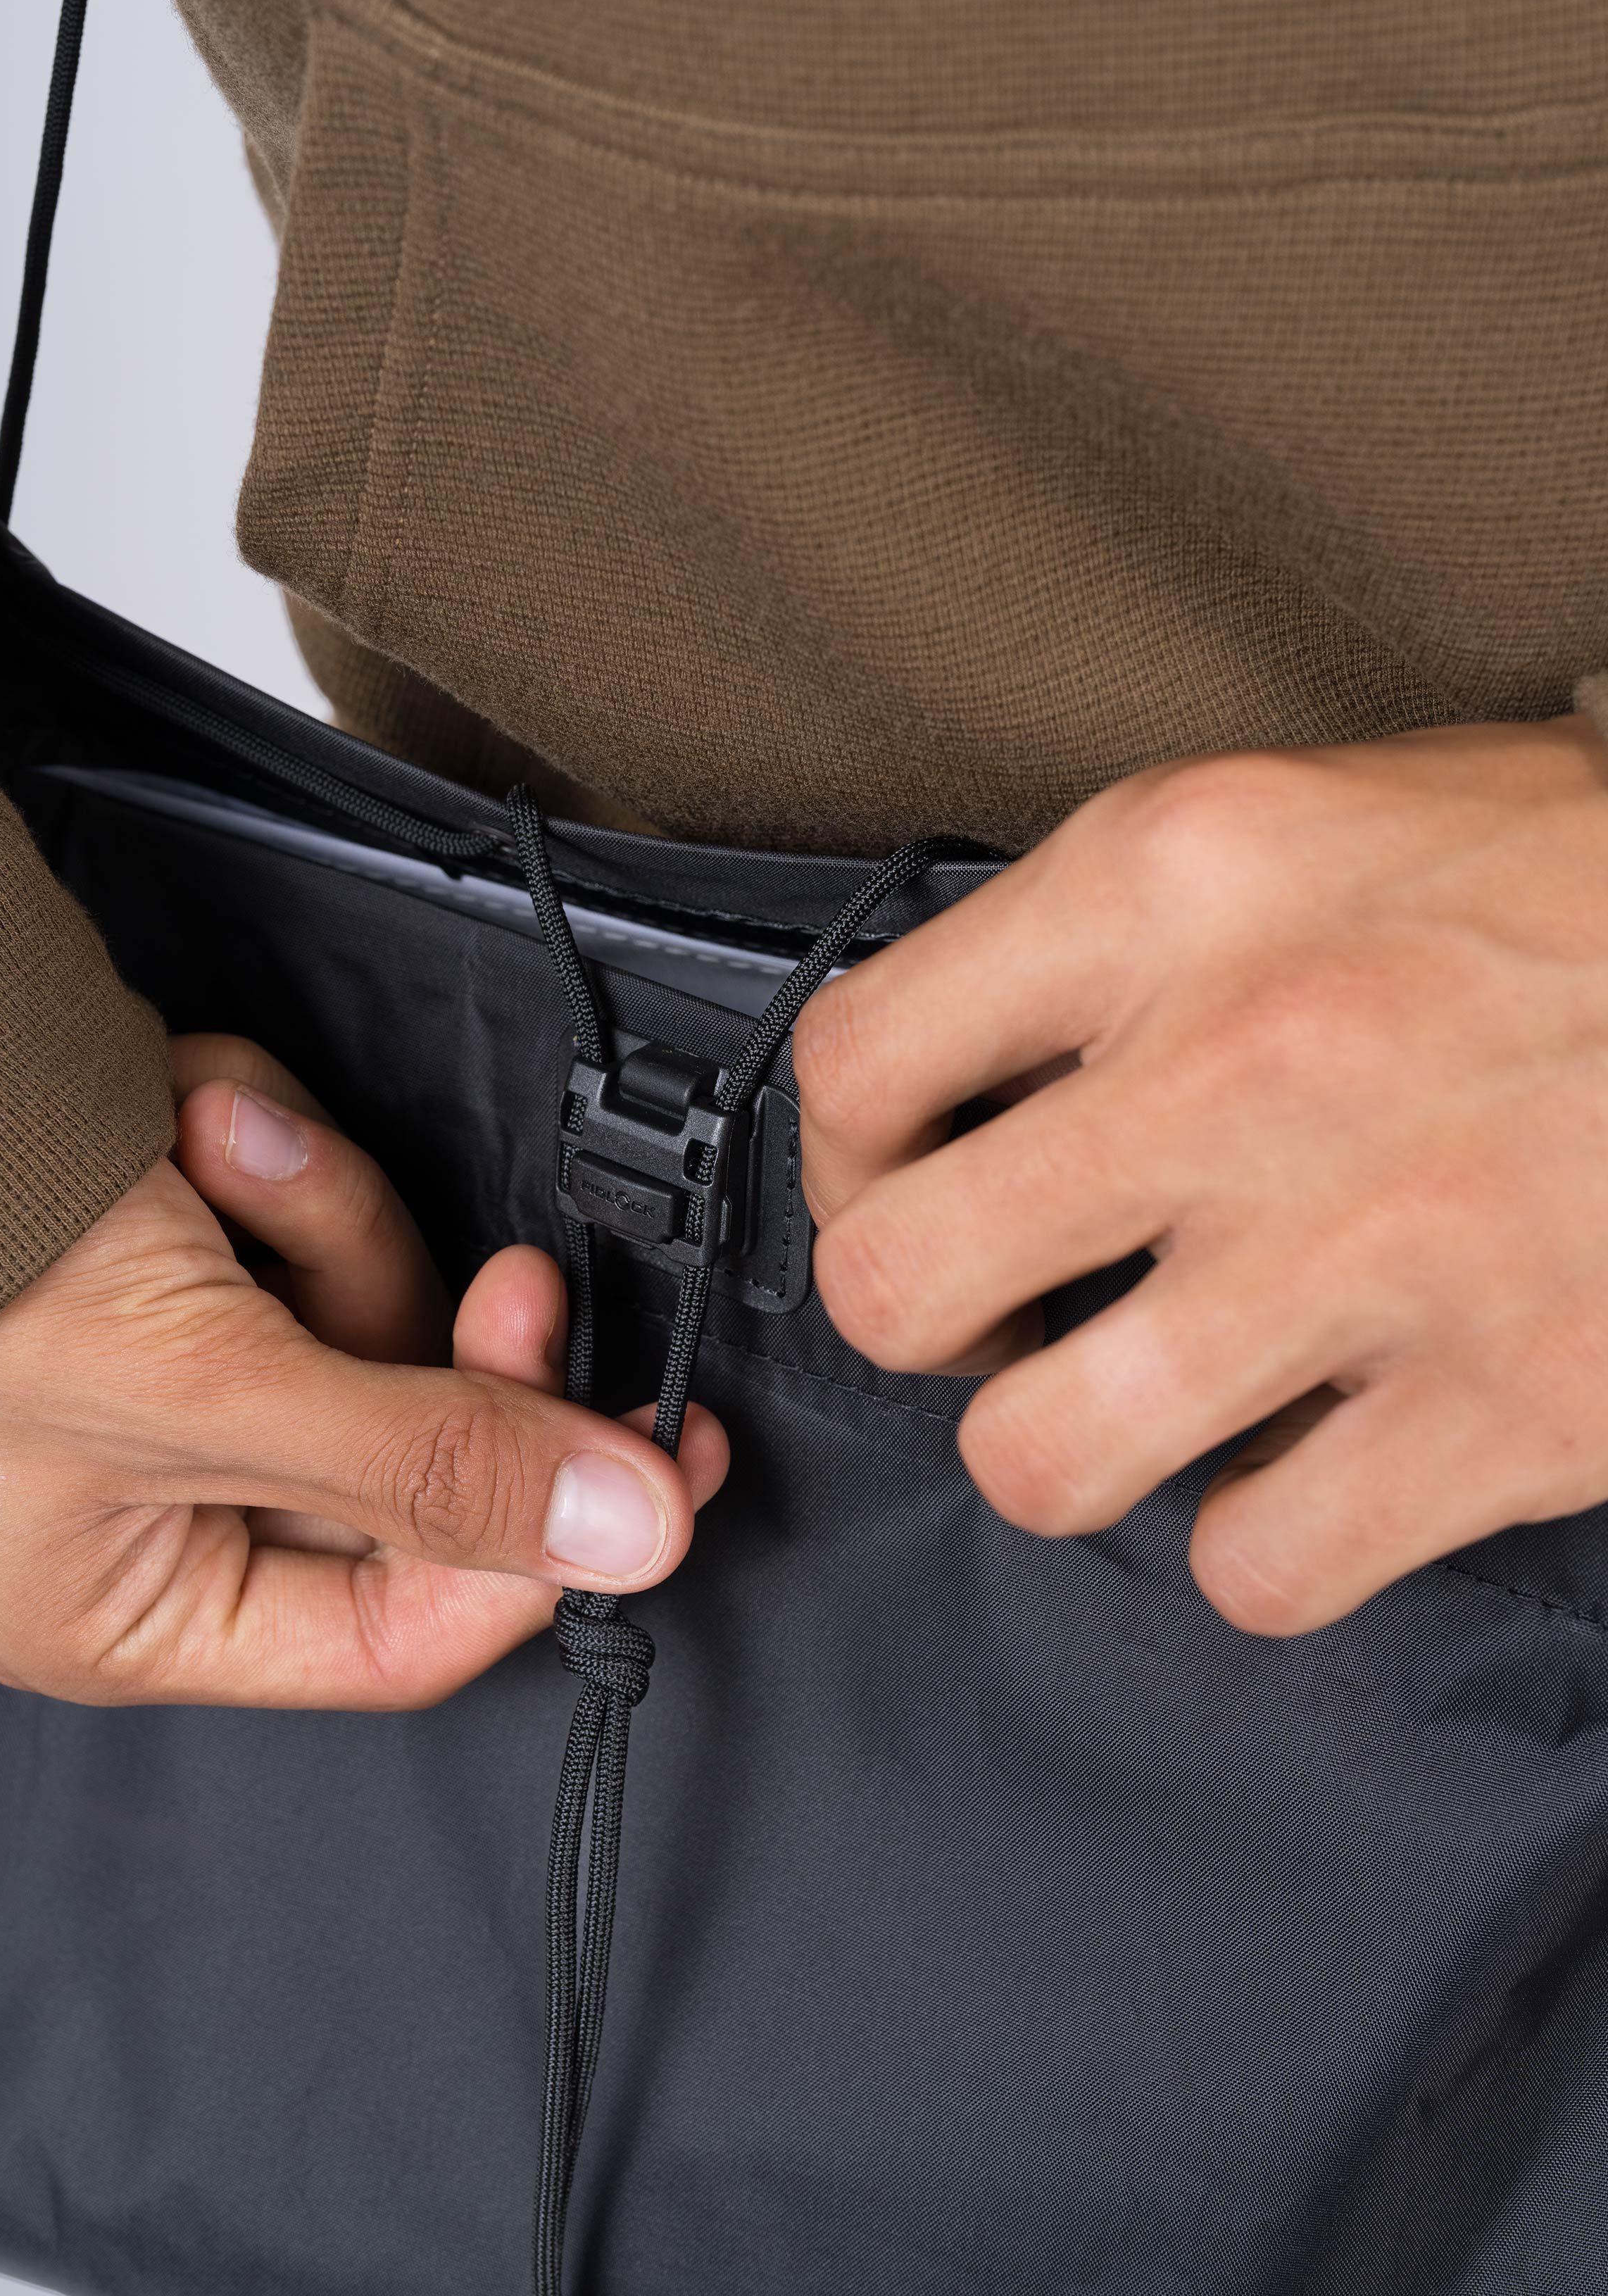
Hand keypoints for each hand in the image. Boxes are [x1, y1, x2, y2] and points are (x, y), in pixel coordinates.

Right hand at [0, 1035, 724, 1706]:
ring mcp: (179, 1363)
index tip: (660, 1455)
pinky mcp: (192, 1245)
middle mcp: (164, 1500)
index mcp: (142, 1606)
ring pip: (366, 1301)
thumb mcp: (206, 1395)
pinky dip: (265, 1141)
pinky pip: (311, 1205)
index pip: (401, 1626)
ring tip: (210, 1140)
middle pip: (409, 1446)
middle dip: (410, 1320)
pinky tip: (190, 1112)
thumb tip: (631, 1537)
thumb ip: (428, 1468)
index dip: (541, 1546)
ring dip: (312, 1201)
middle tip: (518, 1283)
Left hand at [795, 717, 1607, 1634]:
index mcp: (1174, 883)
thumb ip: (1109, 942)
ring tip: (1151, 1394)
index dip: (849, 1155)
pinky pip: (1257, 1566)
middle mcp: (1244, 1064)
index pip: (856, 1064)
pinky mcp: (1508, 1407)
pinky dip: (1266, 1538)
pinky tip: (1316, 1456)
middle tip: (1011, 1307)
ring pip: (1045, 1464)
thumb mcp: (1302, 820)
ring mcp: (1373, 1251)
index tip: (908, 1179)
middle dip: (933, 1322)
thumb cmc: (1566, 881)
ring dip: (1077, 1449)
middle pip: (898, 1287)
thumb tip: (961, 1083)